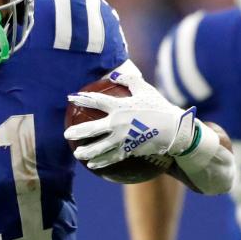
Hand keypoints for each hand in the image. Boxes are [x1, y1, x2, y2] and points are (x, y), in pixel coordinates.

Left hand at [65, 71, 196, 169]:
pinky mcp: (129, 150)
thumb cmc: (159, 107)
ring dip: (86, 151)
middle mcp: (118, 123)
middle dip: (78, 131)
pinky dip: (101, 161)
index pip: (96, 101)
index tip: (70, 98)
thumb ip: (129, 80)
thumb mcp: (145, 89)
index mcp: (120, 106)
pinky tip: (93, 165)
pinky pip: (111, 157)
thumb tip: (115, 74)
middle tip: (66, 134)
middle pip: (92, 128)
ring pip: (99, 147)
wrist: (174, 129)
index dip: (82, 99)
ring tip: (77, 154)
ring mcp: (122, 139)